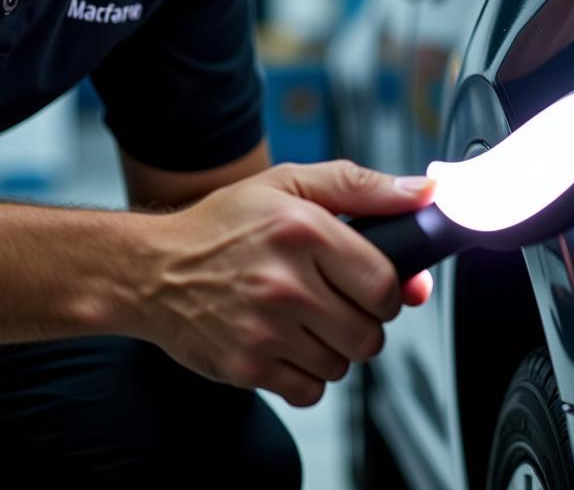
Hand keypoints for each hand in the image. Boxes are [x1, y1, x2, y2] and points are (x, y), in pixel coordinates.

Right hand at [137, 161, 434, 405]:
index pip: (384, 282)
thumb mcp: (290, 183)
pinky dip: (308, 373)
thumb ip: (361, 186)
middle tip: (337, 299)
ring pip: (343, 363)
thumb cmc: (224, 223)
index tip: (370, 282)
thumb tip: (422, 193)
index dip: (387, 287)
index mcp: (303, 230)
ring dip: (335, 346)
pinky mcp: (246, 367)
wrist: (152, 270)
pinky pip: (311, 390)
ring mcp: (264, 329)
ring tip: (306, 317)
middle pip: (369, 332)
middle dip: (363, 319)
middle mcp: (285, 282)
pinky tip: (286, 341)